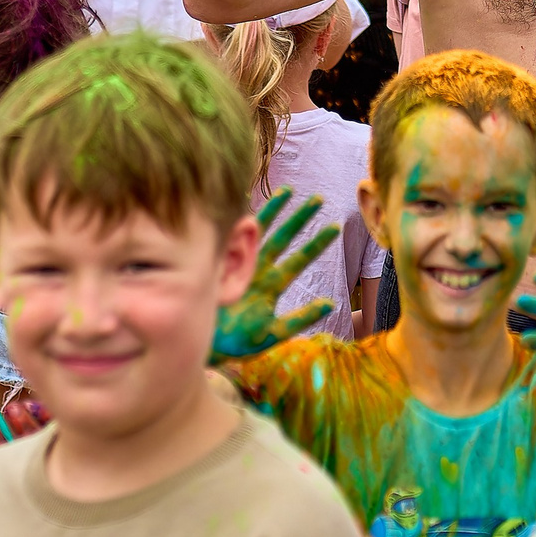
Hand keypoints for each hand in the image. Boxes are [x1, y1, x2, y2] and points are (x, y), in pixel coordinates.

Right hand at [212, 187, 338, 362]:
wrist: (201, 346)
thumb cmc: (235, 343)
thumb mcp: (271, 333)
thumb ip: (300, 319)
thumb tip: (331, 303)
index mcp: (271, 287)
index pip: (298, 260)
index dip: (315, 244)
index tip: (335, 228)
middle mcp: (257, 271)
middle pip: (282, 240)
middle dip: (299, 219)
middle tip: (319, 198)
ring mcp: (237, 264)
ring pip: (258, 232)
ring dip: (273, 211)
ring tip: (289, 190)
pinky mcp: (218, 263)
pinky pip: (229, 237)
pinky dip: (238, 220)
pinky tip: (245, 202)